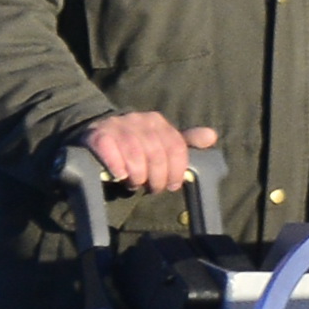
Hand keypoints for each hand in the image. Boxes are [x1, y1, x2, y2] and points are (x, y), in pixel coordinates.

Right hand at [71, 109, 202, 199]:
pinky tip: (120, 176)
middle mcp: (138, 120)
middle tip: (153, 189)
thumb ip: (185, 141)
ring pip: (135, 154)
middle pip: (156, 153)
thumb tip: (212, 136)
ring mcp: (117, 126)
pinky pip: (109, 150)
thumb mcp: (160, 141)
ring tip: (135, 184)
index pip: (175, 146)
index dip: (177, 169)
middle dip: (157, 177)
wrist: (96, 132)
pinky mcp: (97, 134)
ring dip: (138, 175)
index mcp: (157, 122)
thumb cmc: (134, 143)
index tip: (173, 185)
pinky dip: (117, 165)